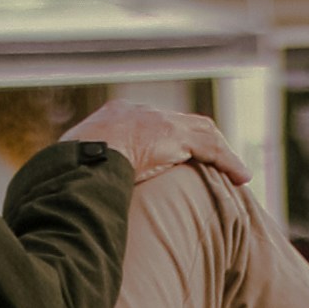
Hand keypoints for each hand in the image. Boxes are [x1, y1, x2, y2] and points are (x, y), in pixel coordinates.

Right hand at [63, 101, 248, 187]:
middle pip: (179, 124)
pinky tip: (241, 176)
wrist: (77, 160)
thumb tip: (72, 194)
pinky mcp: (173, 135)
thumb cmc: (67, 170)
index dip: (167, 140)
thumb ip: (83, 175)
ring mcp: (157, 121)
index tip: (177, 156)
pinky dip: (227, 161)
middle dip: (198, 141)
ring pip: (201, 132)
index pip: (149, 123)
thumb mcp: (72, 168)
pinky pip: (210, 147)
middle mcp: (138, 113)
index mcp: (114, 117)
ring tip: (235, 172)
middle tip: (213, 161)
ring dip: (219, 152)